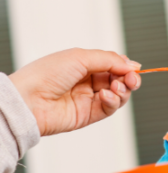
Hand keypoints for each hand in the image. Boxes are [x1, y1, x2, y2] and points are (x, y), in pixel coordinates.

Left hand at [8, 48, 141, 135]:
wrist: (28, 100)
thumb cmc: (46, 74)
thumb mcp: (81, 57)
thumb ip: (110, 60)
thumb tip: (131, 65)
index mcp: (83, 64)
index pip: (113, 65)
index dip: (125, 67)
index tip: (134, 68)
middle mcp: (87, 81)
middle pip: (118, 80)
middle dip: (128, 79)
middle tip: (132, 79)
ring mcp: (87, 99)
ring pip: (117, 95)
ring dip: (122, 90)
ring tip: (117, 87)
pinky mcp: (88, 115)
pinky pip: (109, 108)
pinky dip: (112, 101)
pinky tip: (105, 95)